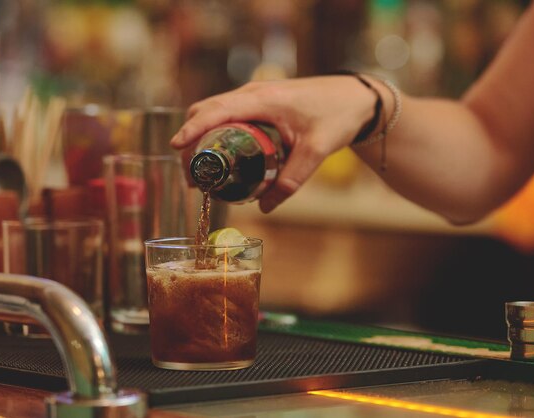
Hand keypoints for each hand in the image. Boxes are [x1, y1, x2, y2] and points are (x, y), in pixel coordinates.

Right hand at [171, 76, 376, 211]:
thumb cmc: (338, 116)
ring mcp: (255, 95)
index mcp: (264, 100)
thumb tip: (265, 207)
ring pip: (214, 110)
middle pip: (207, 109)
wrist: (357, 98)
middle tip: (191, 173)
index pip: (217, 111)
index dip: (193, 129)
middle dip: (191, 139)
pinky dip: (214, 129)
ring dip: (201, 134)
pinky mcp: (260, 101)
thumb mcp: (316, 151)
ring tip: (201, 169)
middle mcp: (254, 93)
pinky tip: (220, 154)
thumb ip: (291, 180)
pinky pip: (227, 112)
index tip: (176, 147)